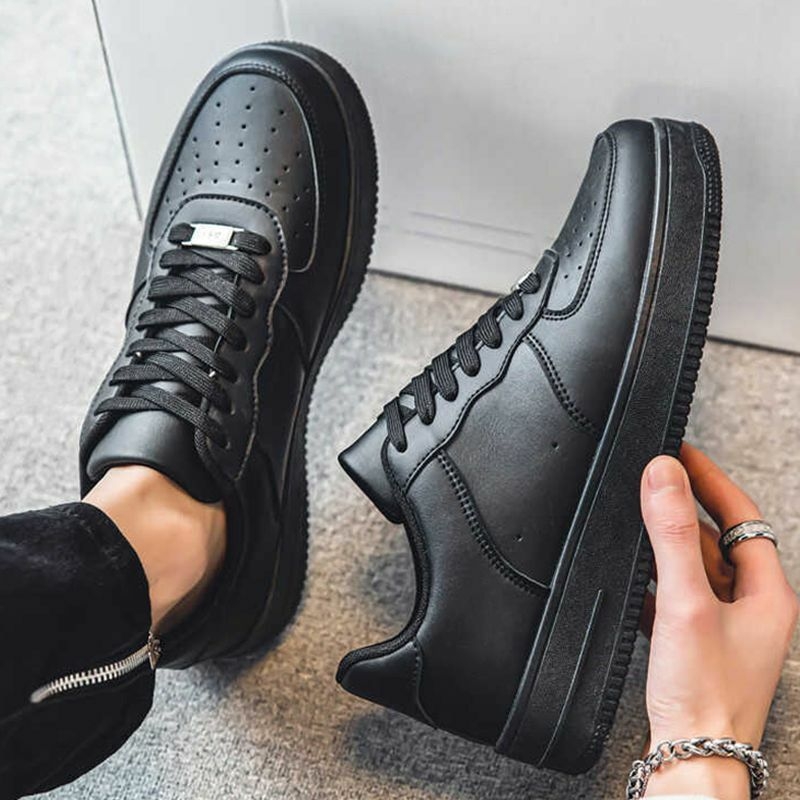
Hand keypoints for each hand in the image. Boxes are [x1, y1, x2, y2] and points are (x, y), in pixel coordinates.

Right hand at [639, 444, 797, 797]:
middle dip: (687, 505)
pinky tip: (635, 575)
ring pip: (698, 566)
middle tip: (656, 477)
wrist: (691, 759)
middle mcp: (753, 607)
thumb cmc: (703, 696)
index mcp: (766, 593)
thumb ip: (672, 535)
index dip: (711, 479)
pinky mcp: (700, 643)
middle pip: (719, 537)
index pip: (741, 515)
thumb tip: (662, 474)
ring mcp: (727, 626)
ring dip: (670, 539)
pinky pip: (679, 593)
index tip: (681, 452)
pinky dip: (657, 575)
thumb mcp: (686, 602)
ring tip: (640, 517)